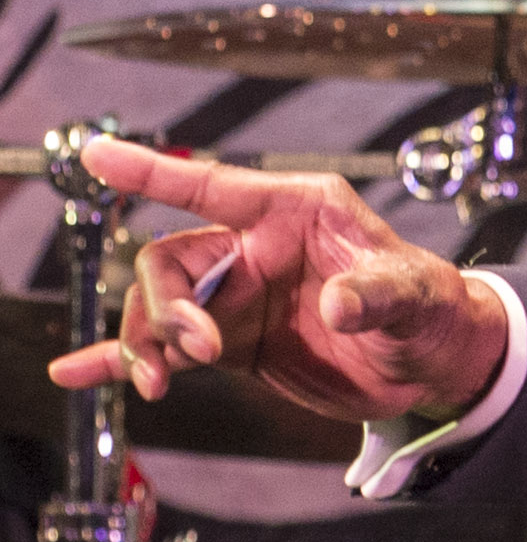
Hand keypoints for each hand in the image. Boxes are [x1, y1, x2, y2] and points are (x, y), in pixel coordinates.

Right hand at [43, 137, 510, 426]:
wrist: (434, 363)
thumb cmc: (432, 308)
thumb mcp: (417, 295)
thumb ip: (377, 294)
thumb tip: (339, 307)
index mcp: (296, 211)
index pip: (211, 184)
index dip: (152, 171)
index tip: (96, 157)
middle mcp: (257, 246)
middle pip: (169, 262)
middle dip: (164, 307)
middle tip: (197, 350)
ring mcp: (240, 296)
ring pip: (160, 308)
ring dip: (146, 343)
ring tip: (158, 383)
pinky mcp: (234, 342)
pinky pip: (167, 348)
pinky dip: (122, 360)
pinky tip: (77, 374)